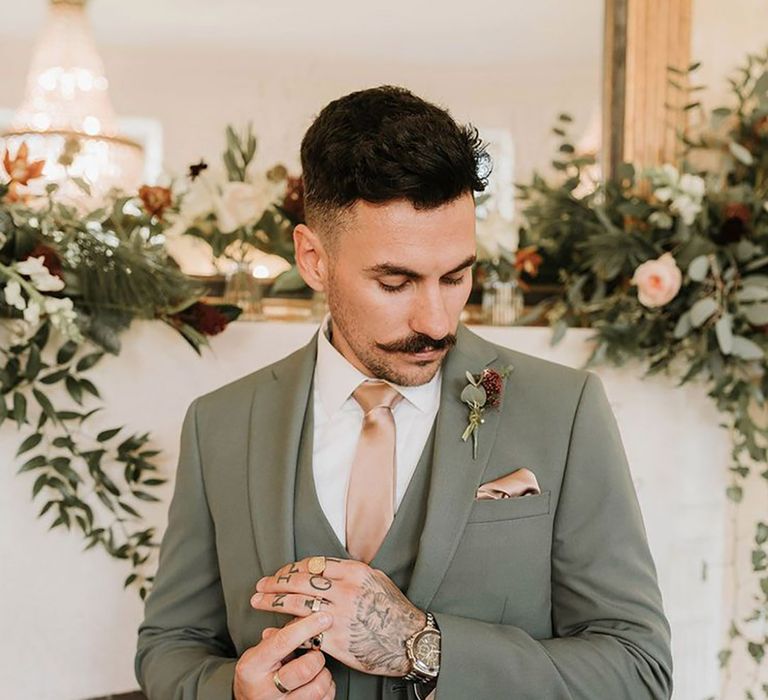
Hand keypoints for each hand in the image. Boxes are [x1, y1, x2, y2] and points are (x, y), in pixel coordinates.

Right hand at [233, 612, 335, 698]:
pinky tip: (316, 683)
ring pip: (317, 689)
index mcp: (253, 668)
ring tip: (315, 670)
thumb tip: (305, 618)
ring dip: (323, 675)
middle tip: (314, 654)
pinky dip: (326, 690)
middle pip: (305, 669)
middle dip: (316, 657)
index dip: (307, 627)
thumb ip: (280, 637)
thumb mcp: (258, 653)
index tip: (323, 618)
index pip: (283, 642)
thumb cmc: (255, 675)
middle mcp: (266, 692)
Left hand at [250, 557, 425, 676]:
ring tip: (258, 601)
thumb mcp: (377, 580)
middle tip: (261, 585)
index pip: (314, 564)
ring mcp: (338, 615)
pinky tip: (273, 629)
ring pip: (297, 603)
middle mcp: (344, 591)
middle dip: (276, 582)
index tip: (282, 573)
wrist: (409, 641)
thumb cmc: (395, 610)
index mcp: (354, 573)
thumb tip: (328, 568)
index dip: (293, 568)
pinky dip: (285, 630)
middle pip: (300, 581)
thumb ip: (352, 572)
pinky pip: (304, 632)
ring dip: (274, 601)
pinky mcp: (335, 640)